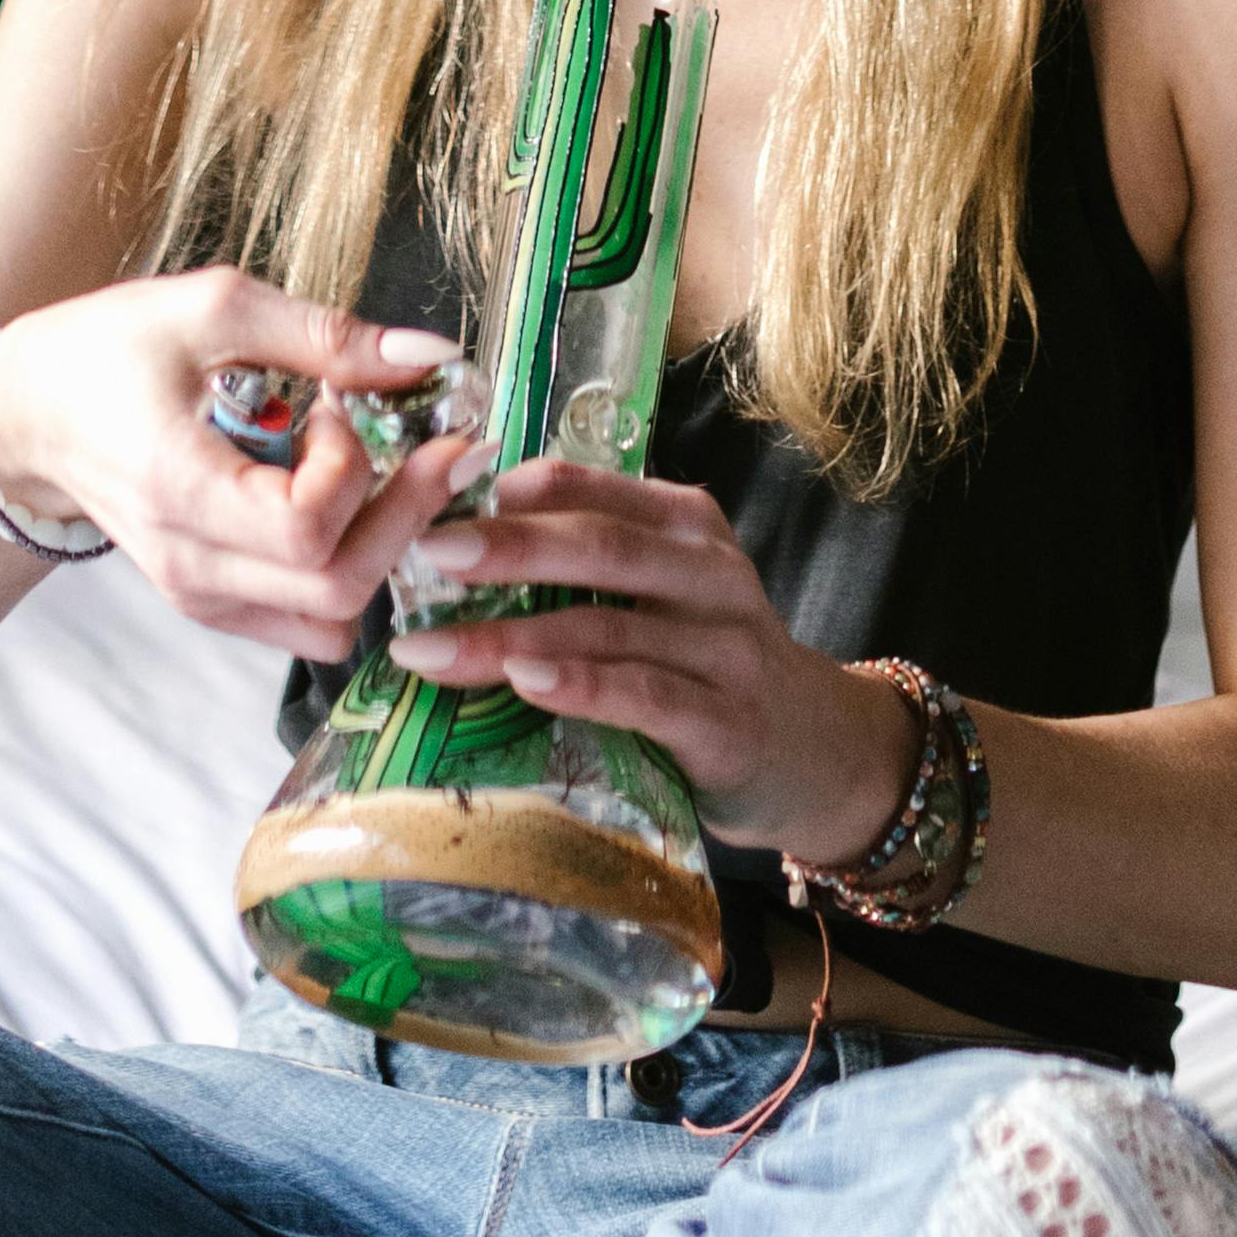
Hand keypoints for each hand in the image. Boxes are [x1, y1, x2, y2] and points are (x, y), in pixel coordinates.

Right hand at [0, 273, 486, 674]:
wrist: (30, 413)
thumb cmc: (109, 349)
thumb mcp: (213, 308)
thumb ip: (325, 335)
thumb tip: (430, 355)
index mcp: (180, 491)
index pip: (308, 527)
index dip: (351, 466)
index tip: (334, 405)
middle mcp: (193, 567)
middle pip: (342, 586)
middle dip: (400, 511)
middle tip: (404, 440)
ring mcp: (203, 597)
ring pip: (335, 617)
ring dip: (376, 545)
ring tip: (352, 469)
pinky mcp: (215, 604)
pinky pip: (310, 620)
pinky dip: (345, 569)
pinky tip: (329, 499)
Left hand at [399, 465, 923, 865]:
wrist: (811, 752)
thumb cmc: (702, 663)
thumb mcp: (655, 592)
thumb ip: (582, 563)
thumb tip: (452, 542)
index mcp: (682, 523)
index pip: (585, 485)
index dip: (504, 489)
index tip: (429, 501)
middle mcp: (709, 572)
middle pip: (596, 545)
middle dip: (503, 548)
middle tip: (425, 553)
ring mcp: (726, 646)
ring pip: (606, 627)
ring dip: (510, 635)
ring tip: (431, 649)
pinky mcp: (728, 722)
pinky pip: (648, 695)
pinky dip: (582, 687)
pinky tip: (525, 684)